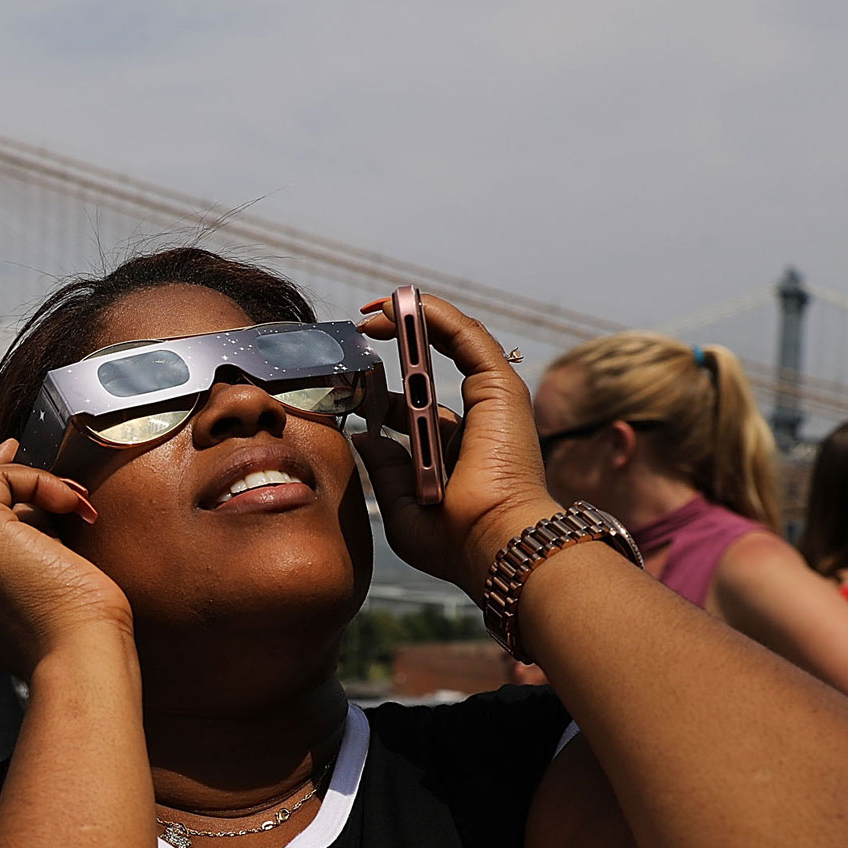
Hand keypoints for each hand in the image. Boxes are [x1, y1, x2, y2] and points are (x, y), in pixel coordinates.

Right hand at [0, 441, 128, 680]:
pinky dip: (36, 479)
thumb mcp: (40, 598)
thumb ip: (23, 565)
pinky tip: (70, 502)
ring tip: (67, 496)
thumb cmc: (81, 638)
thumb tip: (36, 515)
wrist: (81, 657)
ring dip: (19, 479)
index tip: (16, 487)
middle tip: (15, 449)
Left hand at [352, 291, 558, 596]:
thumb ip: (384, 469)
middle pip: (433, 366)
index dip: (381, 389)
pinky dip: (435, 315)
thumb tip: (362, 436)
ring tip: (376, 306)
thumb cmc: (453, 539)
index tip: (348, 378)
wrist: (492, 543)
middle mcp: (474, 423)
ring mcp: (490, 404)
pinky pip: (466, 337)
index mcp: (452, 453)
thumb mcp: (402, 505)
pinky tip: (402, 304)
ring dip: (415, 317)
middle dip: (398, 338)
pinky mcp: (500, 389)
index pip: (414, 407)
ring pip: (453, 342)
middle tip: (360, 325)